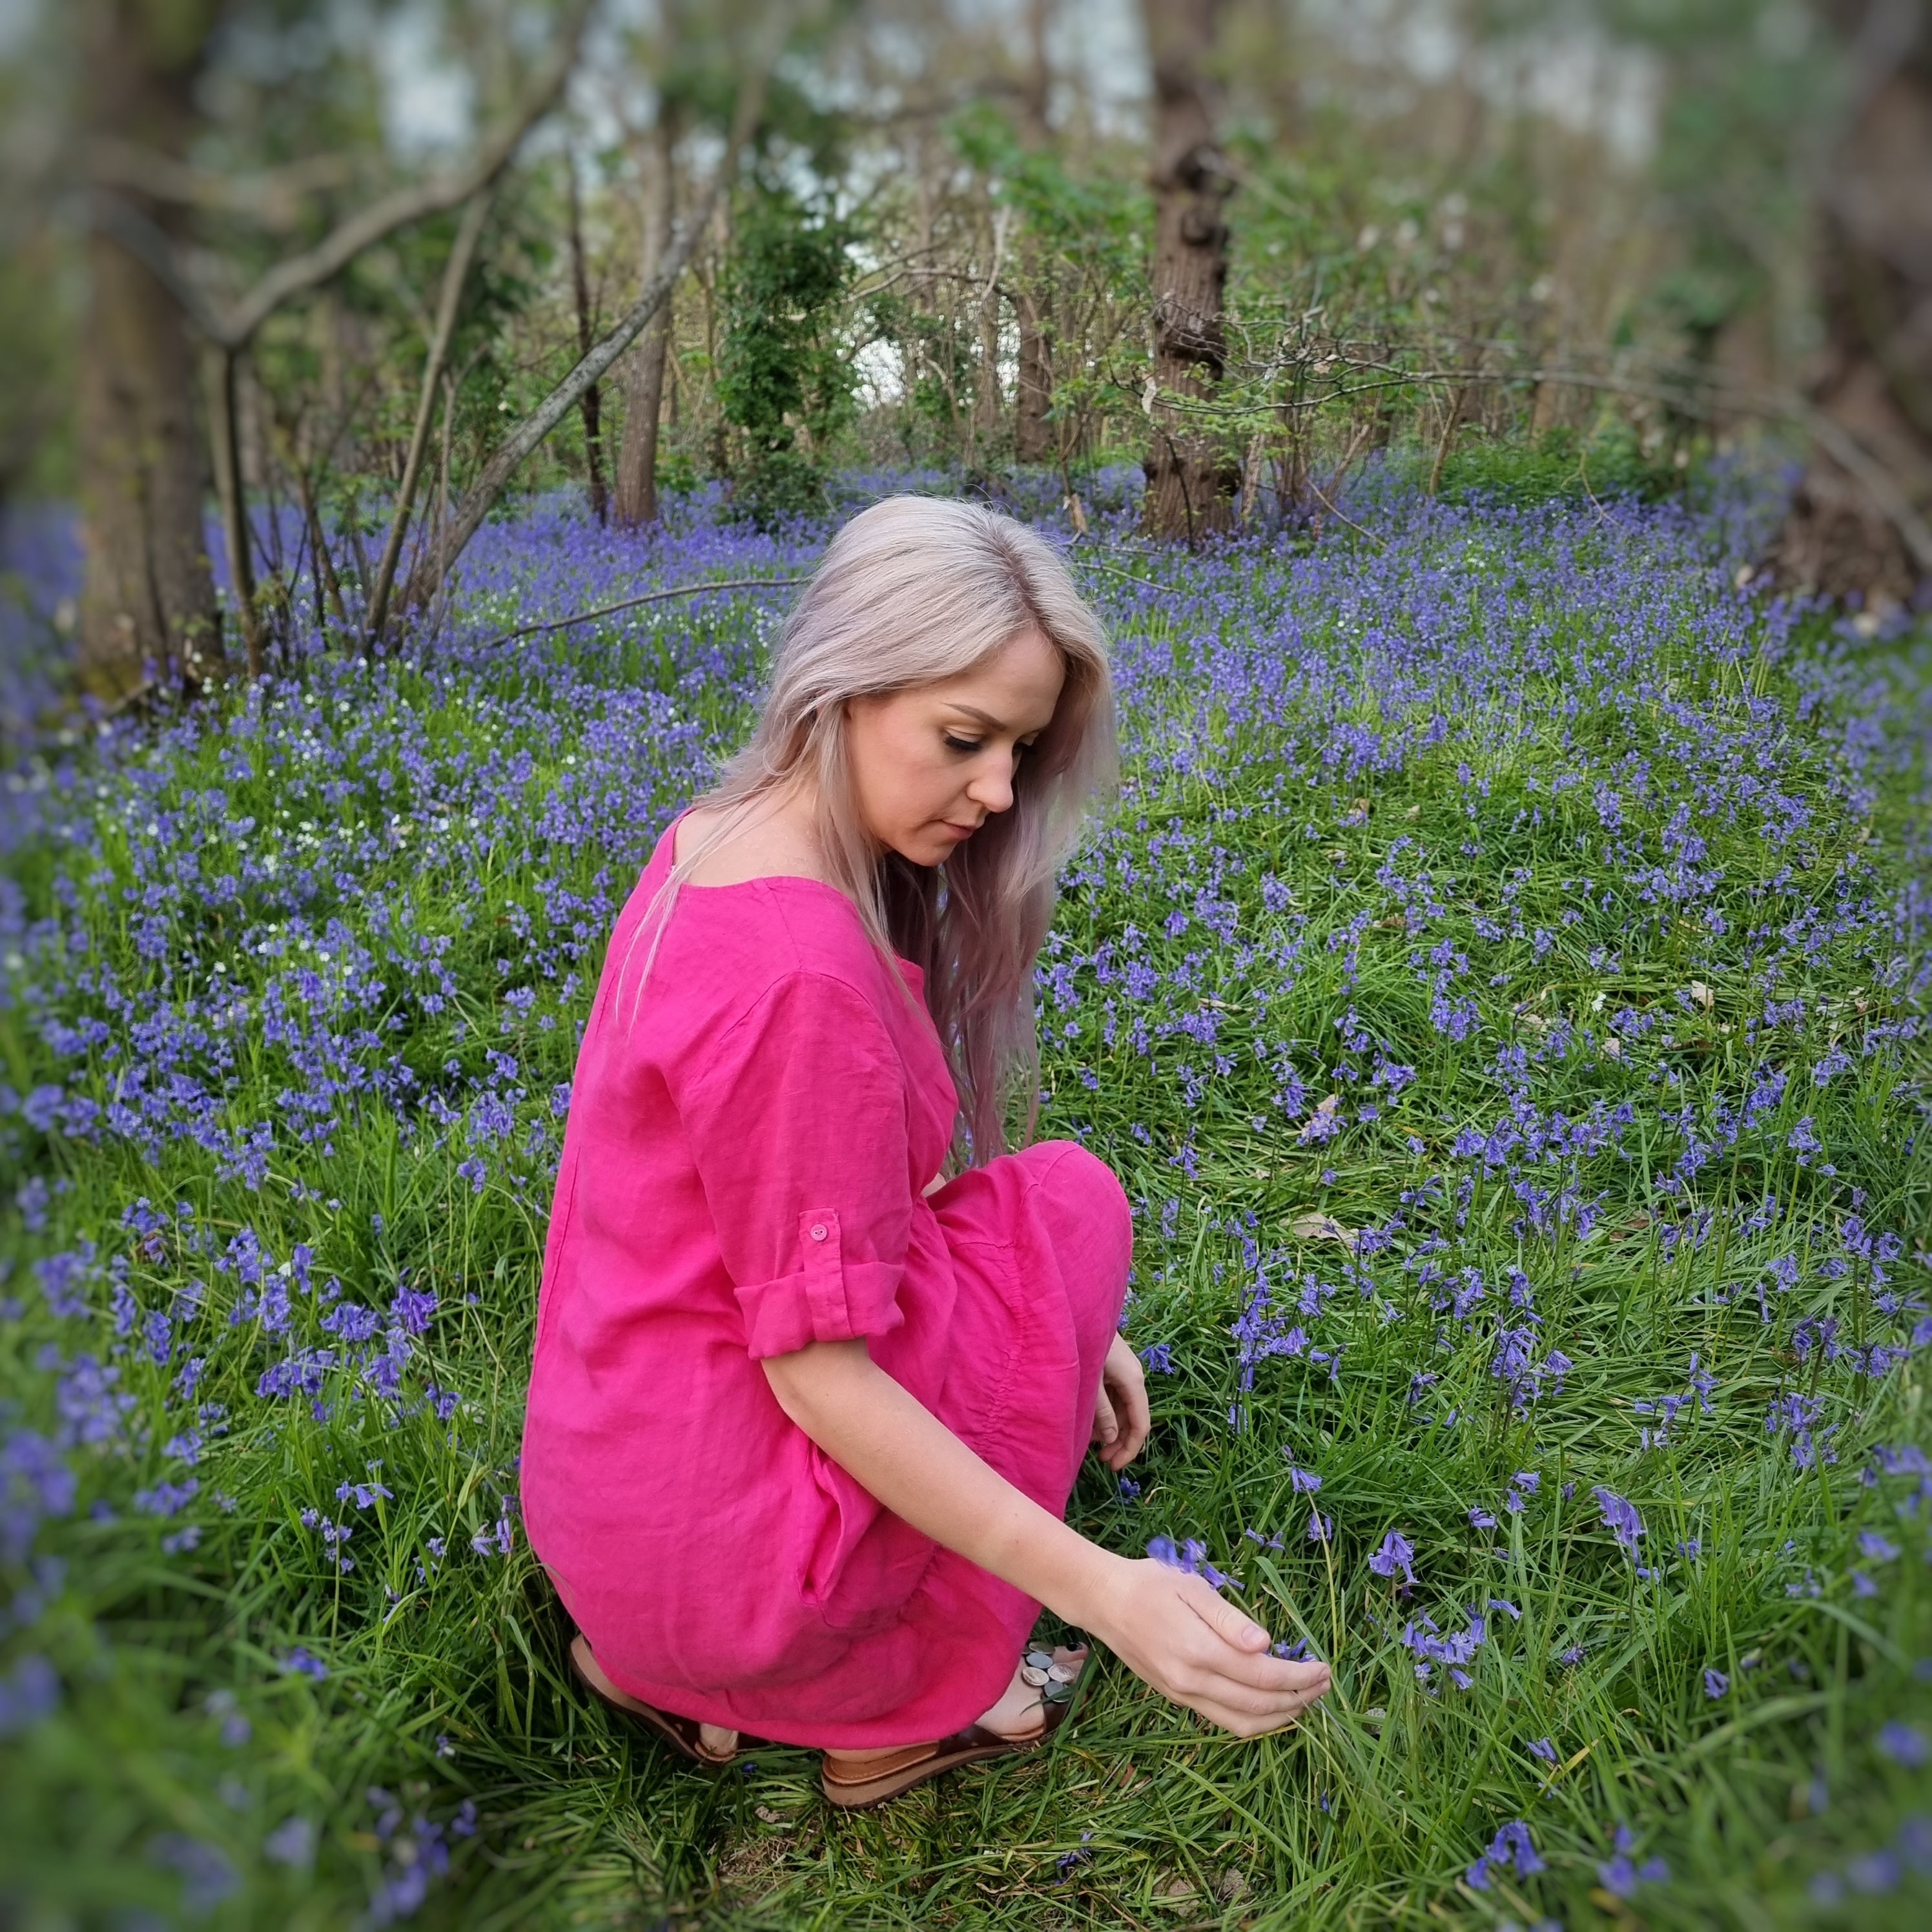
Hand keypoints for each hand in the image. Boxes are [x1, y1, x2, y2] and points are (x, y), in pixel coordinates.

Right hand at [1089, 1558, 1330, 1736]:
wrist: (1103, 1601)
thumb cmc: (1150, 1583)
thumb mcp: (1192, 1587)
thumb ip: (1230, 1618)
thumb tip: (1266, 1645)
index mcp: (1198, 1651)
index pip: (1263, 1676)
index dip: (1299, 1676)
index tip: (1324, 1668)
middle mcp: (1191, 1682)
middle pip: (1258, 1707)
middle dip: (1298, 1699)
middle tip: (1324, 1685)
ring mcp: (1182, 1695)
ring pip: (1242, 1724)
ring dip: (1280, 1717)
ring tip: (1305, 1699)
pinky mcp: (1177, 1698)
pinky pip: (1223, 1719)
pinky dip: (1254, 1718)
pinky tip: (1269, 1702)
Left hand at [1092, 1332, 1148, 1472]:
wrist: (1080, 1311)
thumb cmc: (1084, 1344)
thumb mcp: (1091, 1382)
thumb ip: (1101, 1412)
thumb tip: (1110, 1439)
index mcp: (1134, 1382)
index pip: (1141, 1425)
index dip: (1130, 1449)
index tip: (1113, 1467)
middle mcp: (1135, 1378)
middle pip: (1134, 1419)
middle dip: (1119, 1442)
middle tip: (1101, 1461)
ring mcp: (1126, 1373)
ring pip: (1125, 1409)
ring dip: (1112, 1429)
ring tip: (1092, 1443)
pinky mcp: (1115, 1368)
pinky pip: (1116, 1397)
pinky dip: (1107, 1413)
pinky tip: (1092, 1422)